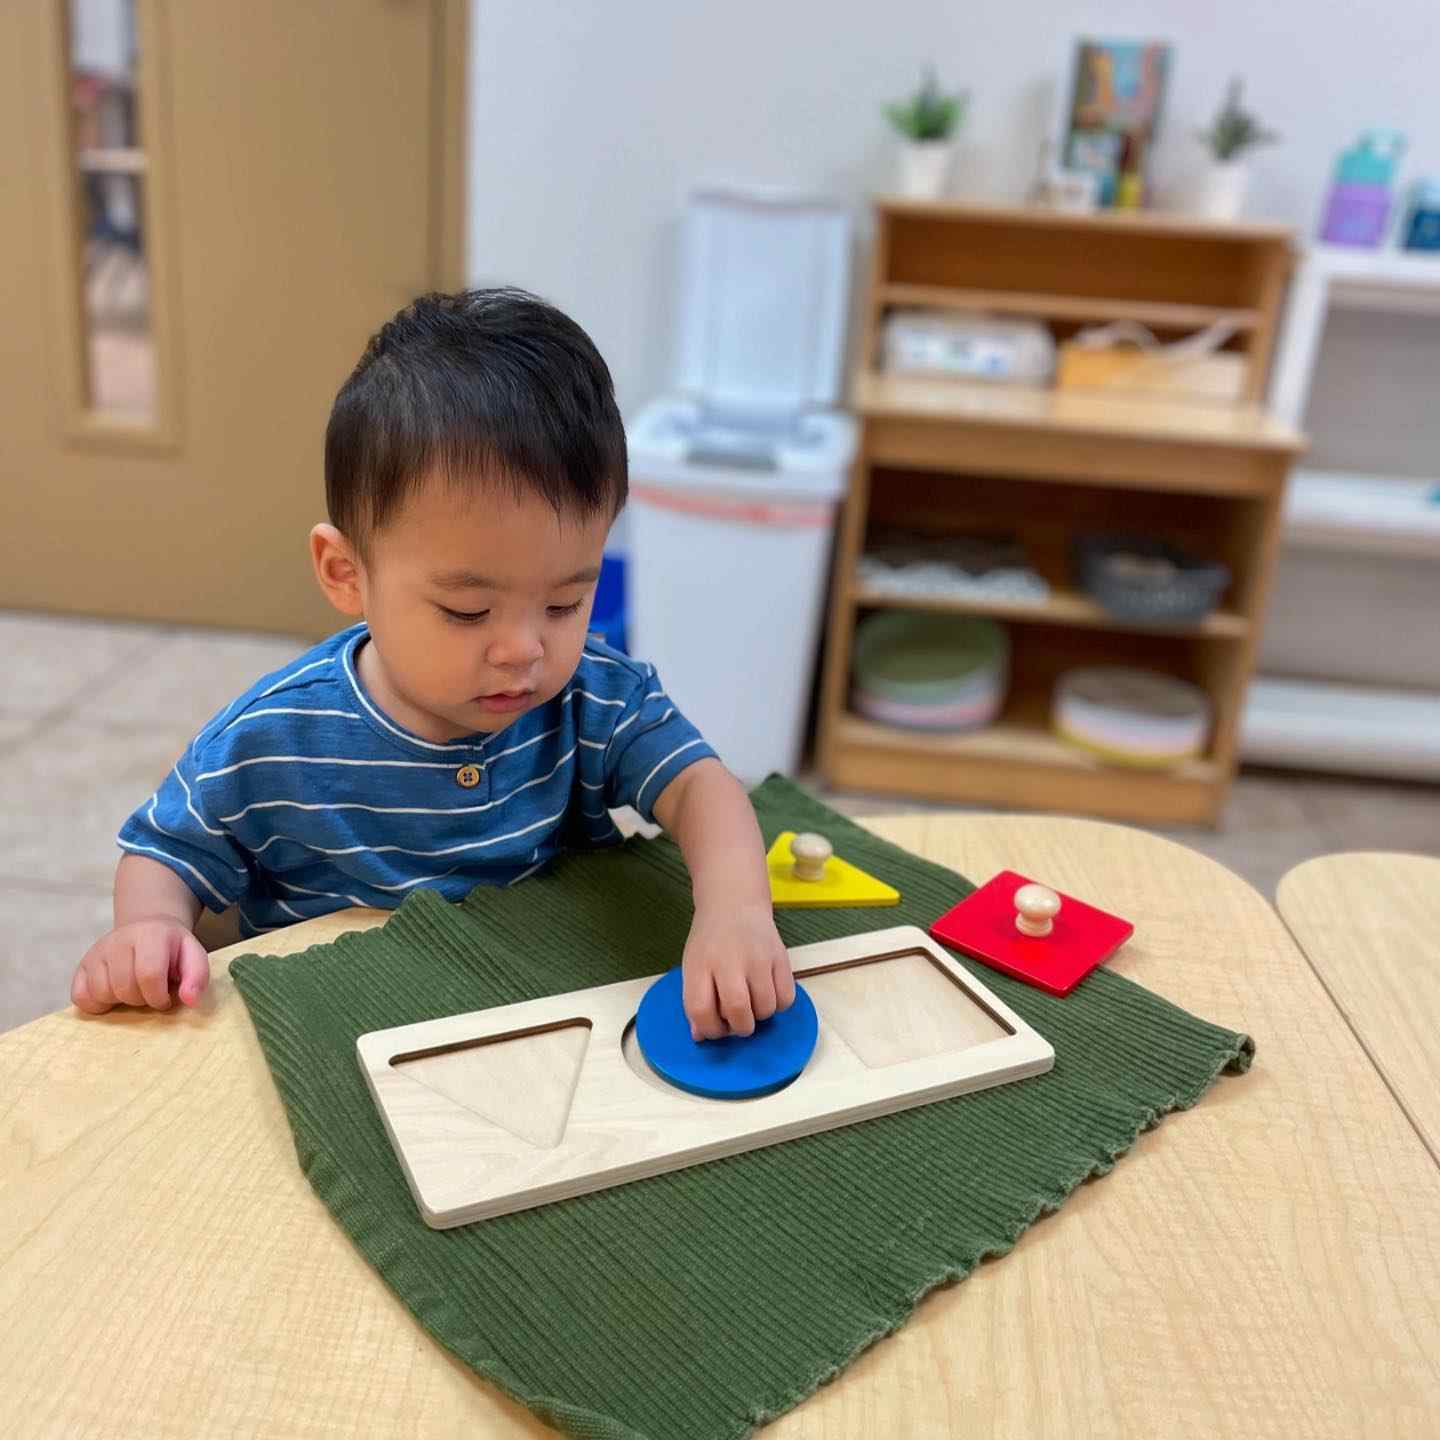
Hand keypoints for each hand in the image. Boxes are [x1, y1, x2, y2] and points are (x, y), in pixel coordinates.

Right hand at [71, 918, 210, 1014]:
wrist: (148, 929)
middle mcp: (118, 940)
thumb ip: (197, 977)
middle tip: (150, 993)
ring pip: (100, 993)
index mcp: (150, 935)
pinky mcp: (81, 965)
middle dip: (141, 1000)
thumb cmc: (172, 949)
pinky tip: (113, 994)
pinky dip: (96, 1003)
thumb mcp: (194, 956)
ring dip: (119, 1002)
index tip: (165, 999)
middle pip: (124, 987)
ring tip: (133, 990)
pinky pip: (80, 997)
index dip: (158, 996)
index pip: (148, 975)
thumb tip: (190, 1000)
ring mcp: (96, 952)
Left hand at [681, 902, 794, 1041]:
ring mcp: (758, 957)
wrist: (735, 904)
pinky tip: (768, 992)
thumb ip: (695, 1000)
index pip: (700, 1009)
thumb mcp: (693, 966)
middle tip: (737, 1020)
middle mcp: (730, 960)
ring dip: (759, 1016)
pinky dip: (778, 1004)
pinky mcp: (781, 956)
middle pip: (737, 1010)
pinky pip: (786, 998)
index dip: (708, 1029)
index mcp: (700, 964)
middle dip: (738, 1027)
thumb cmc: (711, 941)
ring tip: (752, 1001)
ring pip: (765, 1008)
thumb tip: (701, 1036)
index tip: (715, 1027)